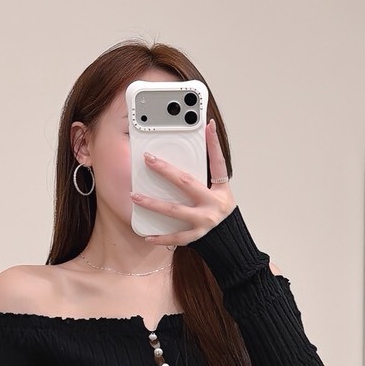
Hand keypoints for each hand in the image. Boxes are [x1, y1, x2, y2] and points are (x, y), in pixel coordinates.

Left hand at [130, 118, 234, 246]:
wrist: (229, 240)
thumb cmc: (220, 211)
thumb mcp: (220, 191)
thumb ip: (207, 175)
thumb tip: (195, 149)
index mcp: (220, 190)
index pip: (218, 162)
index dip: (214, 143)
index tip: (208, 125)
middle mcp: (213, 204)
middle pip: (186, 183)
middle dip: (165, 170)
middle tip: (148, 159)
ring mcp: (204, 221)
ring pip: (174, 210)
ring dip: (153, 203)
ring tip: (135, 196)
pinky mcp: (196, 236)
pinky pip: (175, 236)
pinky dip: (160, 237)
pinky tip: (146, 235)